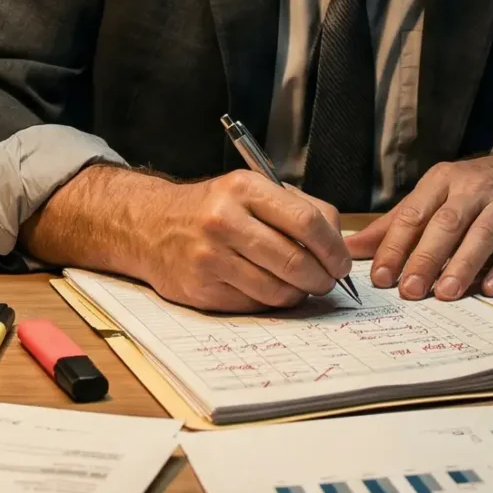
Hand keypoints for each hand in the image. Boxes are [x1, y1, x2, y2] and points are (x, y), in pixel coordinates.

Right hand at [24, 164, 352, 312]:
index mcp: (243, 188)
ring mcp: (210, 257)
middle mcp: (224, 220)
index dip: (333, 248)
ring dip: (299, 294)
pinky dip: (271, 302)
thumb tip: (340, 244)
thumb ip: (300, 209)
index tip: (342, 262)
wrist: (150, 225)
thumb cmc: (213, 208)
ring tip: (300, 286)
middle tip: (327, 281)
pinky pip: (254, 304)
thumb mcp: (252, 191)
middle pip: (295, 260)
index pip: (306, 221)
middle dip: (322, 277)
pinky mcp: (201, 289)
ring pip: (277, 289)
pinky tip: (269, 289)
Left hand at [347, 149, 492, 299]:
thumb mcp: (434, 196)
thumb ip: (395, 224)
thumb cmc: (474, 190)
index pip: (413, 214)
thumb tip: (352, 248)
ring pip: (482, 234)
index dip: (395, 246)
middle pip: (446, 224)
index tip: (381, 276)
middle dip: (426, 258)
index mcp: (442, 181)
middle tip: (410, 290)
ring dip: (463, 265)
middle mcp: (474, 189)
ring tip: (446, 293)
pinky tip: (490, 289)